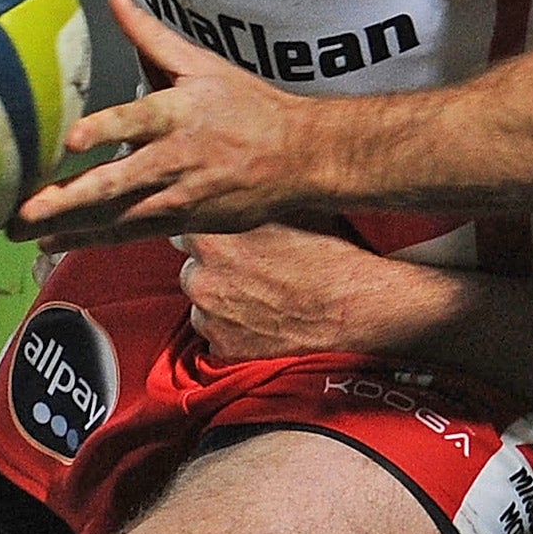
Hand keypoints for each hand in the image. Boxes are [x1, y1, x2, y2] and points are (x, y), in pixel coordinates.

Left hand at [10, 0, 321, 244]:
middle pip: (117, 182)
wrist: (299, 157)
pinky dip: (91, 240)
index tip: (70, 139)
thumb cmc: (249, 106)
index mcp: (178, 113)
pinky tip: (54, 243)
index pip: (136, 120)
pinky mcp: (182, 221)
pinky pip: (130, 233)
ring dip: (68, 226)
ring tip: (23, 232)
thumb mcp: (202, 64)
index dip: (104, 130)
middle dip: (68, 199)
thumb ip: (151, 37)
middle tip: (24, 210)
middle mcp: (175, 158)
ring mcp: (178, 196)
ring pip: (117, 216)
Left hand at [178, 224, 422, 360]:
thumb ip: (243, 201)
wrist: (351, 305)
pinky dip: (232, 327)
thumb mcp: (283, 207)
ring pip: (202, 301)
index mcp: (211, 236)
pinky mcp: (223, 346)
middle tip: (251, 267)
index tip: (223, 235)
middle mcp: (201, 276)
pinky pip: (215, 333)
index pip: (181, 228)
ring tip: (261, 293)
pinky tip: (262, 316)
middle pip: (192, 267)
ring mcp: (209, 315)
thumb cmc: (324, 251)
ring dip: (222, 298)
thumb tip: (225, 187)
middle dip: (214, 267)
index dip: (206, 231)